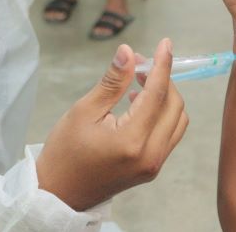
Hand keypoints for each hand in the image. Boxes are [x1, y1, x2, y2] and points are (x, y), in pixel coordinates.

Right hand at [36, 39, 187, 210]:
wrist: (59, 193)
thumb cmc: (65, 152)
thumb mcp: (84, 111)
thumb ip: (112, 82)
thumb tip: (128, 51)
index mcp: (132, 140)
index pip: (158, 94)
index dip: (162, 65)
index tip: (165, 43)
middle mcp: (151, 155)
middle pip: (174, 106)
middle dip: (162, 79)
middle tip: (138, 64)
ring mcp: (154, 165)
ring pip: (177, 121)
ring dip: (165, 97)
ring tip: (138, 83)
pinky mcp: (152, 169)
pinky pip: (170, 134)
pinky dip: (162, 114)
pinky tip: (139, 104)